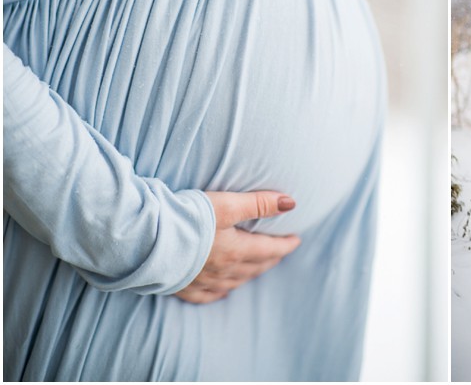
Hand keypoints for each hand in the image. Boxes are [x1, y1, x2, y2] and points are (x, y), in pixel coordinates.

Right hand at [175, 190, 301, 303]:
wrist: (146, 242)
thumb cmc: (188, 219)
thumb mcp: (228, 204)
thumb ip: (260, 203)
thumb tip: (291, 203)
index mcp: (236, 251)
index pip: (269, 249)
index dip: (284, 245)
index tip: (296, 240)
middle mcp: (223, 270)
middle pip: (255, 267)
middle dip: (270, 259)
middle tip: (279, 252)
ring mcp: (203, 282)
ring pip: (235, 281)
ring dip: (250, 274)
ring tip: (257, 267)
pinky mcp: (182, 287)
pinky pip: (208, 295)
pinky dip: (221, 292)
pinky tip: (223, 291)